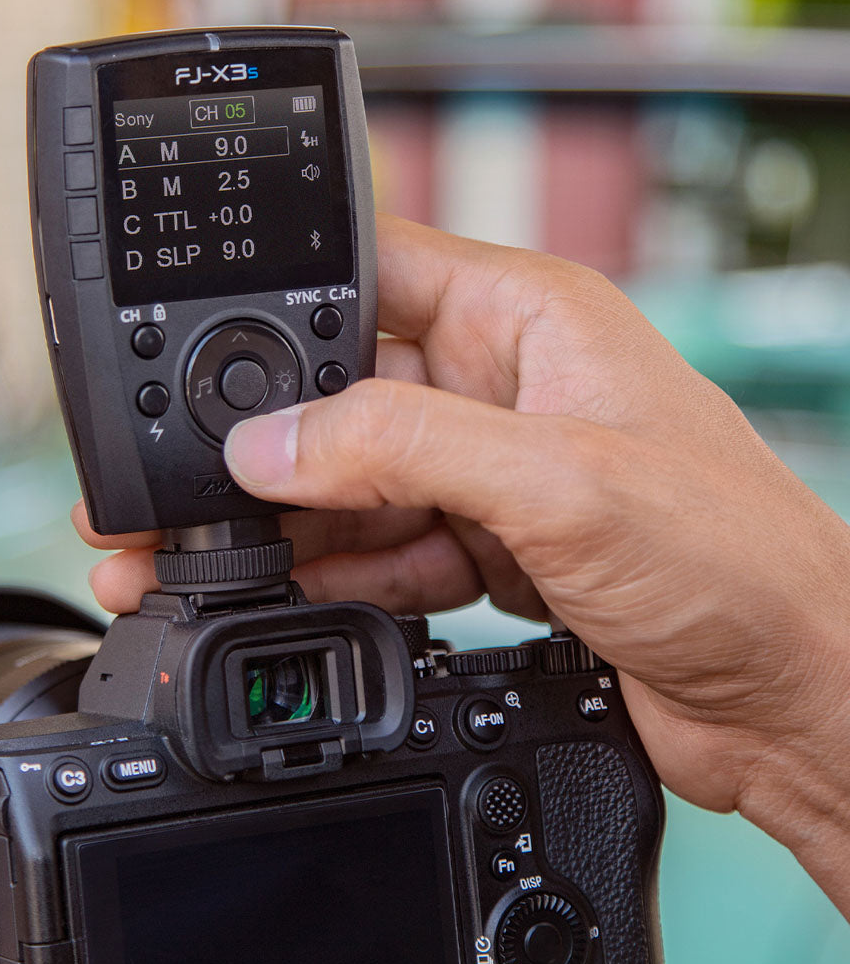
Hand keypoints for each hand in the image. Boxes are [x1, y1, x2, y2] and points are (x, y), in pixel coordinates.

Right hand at [79, 213, 849, 915]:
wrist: (796, 693)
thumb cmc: (738, 558)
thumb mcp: (557, 482)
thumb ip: (402, 449)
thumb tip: (272, 443)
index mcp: (524, 318)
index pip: (371, 270)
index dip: (280, 302)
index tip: (197, 354)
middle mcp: (500, 383)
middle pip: (343, 394)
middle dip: (262, 444)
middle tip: (175, 486)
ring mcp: (493, 470)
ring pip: (354, 482)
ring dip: (286, 525)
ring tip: (198, 558)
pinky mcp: (494, 547)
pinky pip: (388, 548)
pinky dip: (343, 576)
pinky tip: (294, 595)